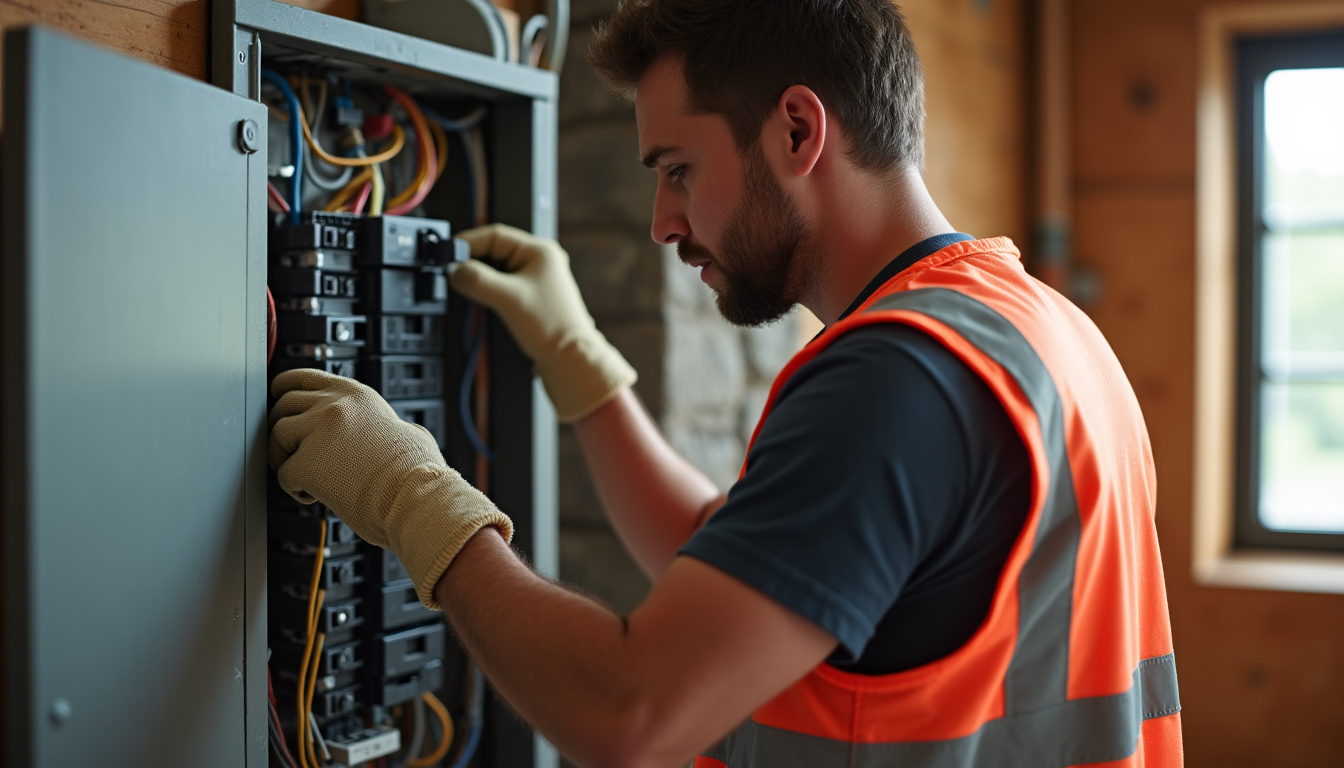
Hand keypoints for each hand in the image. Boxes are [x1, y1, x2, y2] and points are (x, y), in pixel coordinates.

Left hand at [268, 368, 511, 608]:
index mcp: (356, 395)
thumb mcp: (408, 431)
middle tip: (291, 453)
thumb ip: (387, 424)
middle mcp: (335, 405)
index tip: (278, 400)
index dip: (283, 390)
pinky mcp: (306, 463)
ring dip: (284, 460)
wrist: (417, 499)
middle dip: (281, 430)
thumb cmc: (419, 475)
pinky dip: (294, 489)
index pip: (303, 377)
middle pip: (283, 405)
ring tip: (307, 479)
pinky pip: (282, 473)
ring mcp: (318, 432)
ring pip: (276, 437)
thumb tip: (400, 431)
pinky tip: (316, 496)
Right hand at [451, 224, 636, 422]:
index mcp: (540, 252)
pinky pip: (501, 287)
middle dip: (471, 262)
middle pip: (494, 252)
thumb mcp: (508, 299)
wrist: (569, 360)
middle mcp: (539, 262)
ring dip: (479, 278)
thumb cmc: (552, 328)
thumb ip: (476, 280)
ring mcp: (534, 281)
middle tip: (451, 273)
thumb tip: (453, 270)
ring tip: (464, 288)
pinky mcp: (529, 299)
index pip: (495, 235)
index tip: (448, 252)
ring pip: (495, 271)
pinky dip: (487, 291)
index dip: (468, 242)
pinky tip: (478, 300)